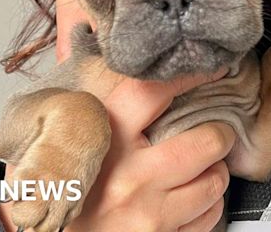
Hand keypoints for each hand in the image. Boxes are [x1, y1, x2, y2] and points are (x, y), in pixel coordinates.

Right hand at [0, 0, 234, 231]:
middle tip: (213, 130)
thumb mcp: (60, 135)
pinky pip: (208, 218)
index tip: (209, 70)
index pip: (152, 91)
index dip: (188, 76)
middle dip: (218, 133)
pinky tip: (189, 198)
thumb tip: (109, 55)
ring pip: (214, 181)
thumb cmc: (52, 183)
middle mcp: (129, 177)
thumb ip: (90, 101)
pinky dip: (207, 205)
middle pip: (207, 140)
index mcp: (102, 141)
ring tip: (199, 167)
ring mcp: (147, 214)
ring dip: (214, 171)